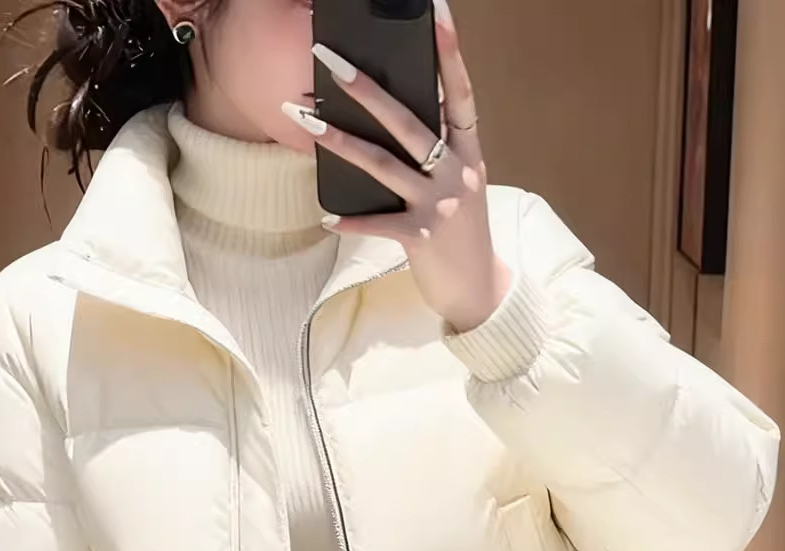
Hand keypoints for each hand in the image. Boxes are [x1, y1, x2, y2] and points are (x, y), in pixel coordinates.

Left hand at [284, 0, 510, 333]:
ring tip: (304, 120)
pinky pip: (377, 223)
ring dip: (339, 142)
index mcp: (468, 152)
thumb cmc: (462, 234)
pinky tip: (325, 216)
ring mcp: (440, 204)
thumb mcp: (460, 186)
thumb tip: (392, 122)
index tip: (435, 13)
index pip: (459, 92)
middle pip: (408, 121)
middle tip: (332, 62)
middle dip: (367, 89)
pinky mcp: (422, 237)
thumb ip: (437, 154)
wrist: (480, 290)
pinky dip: (350, 221)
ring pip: (382, 165)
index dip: (449, 53)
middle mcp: (457, 172)